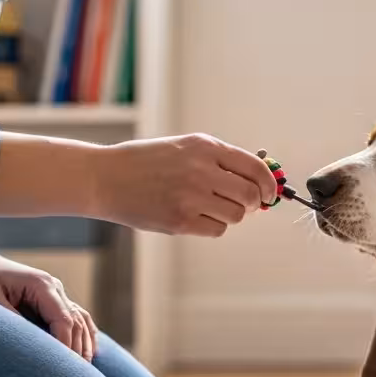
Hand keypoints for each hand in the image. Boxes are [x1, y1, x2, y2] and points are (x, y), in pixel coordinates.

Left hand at [0, 247, 97, 361]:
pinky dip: (85, 333)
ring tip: (85, 369)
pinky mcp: (50, 299)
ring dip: (84, 344)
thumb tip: (30, 346)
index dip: (66, 345)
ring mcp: (55, 292)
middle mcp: (54, 287)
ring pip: (80, 320)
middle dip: (77, 350)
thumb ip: (10, 320)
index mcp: (42, 285)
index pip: (64, 320)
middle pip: (75, 322)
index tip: (64, 370)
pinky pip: (76, 316)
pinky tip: (90, 350)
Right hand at [91, 133, 279, 236]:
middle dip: (252, 202)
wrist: (105, 177)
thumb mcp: (185, 147)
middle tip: (244, 204)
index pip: (255, 167)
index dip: (269, 184)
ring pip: (236, 215)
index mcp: (205, 147)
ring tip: (209, 206)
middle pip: (249, 195)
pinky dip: (213, 226)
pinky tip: (195, 216)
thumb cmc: (147, 162)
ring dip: (230, 214)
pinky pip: (217, 230)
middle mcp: (201, 170)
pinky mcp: (180, 221)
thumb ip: (220, 160)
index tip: (270, 193)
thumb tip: (258, 183)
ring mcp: (190, 196)